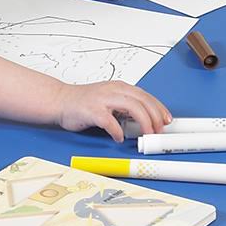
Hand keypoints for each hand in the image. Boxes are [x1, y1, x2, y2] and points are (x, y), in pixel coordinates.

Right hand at [54, 81, 170, 143]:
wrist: (59, 100)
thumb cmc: (84, 103)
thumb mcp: (109, 100)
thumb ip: (125, 107)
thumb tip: (145, 120)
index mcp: (119, 87)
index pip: (145, 96)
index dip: (159, 108)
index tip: (166, 120)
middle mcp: (113, 90)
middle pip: (142, 101)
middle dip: (155, 116)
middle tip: (159, 130)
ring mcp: (102, 99)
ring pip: (132, 107)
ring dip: (143, 122)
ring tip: (146, 135)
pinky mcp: (92, 111)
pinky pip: (110, 122)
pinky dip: (117, 132)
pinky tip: (119, 138)